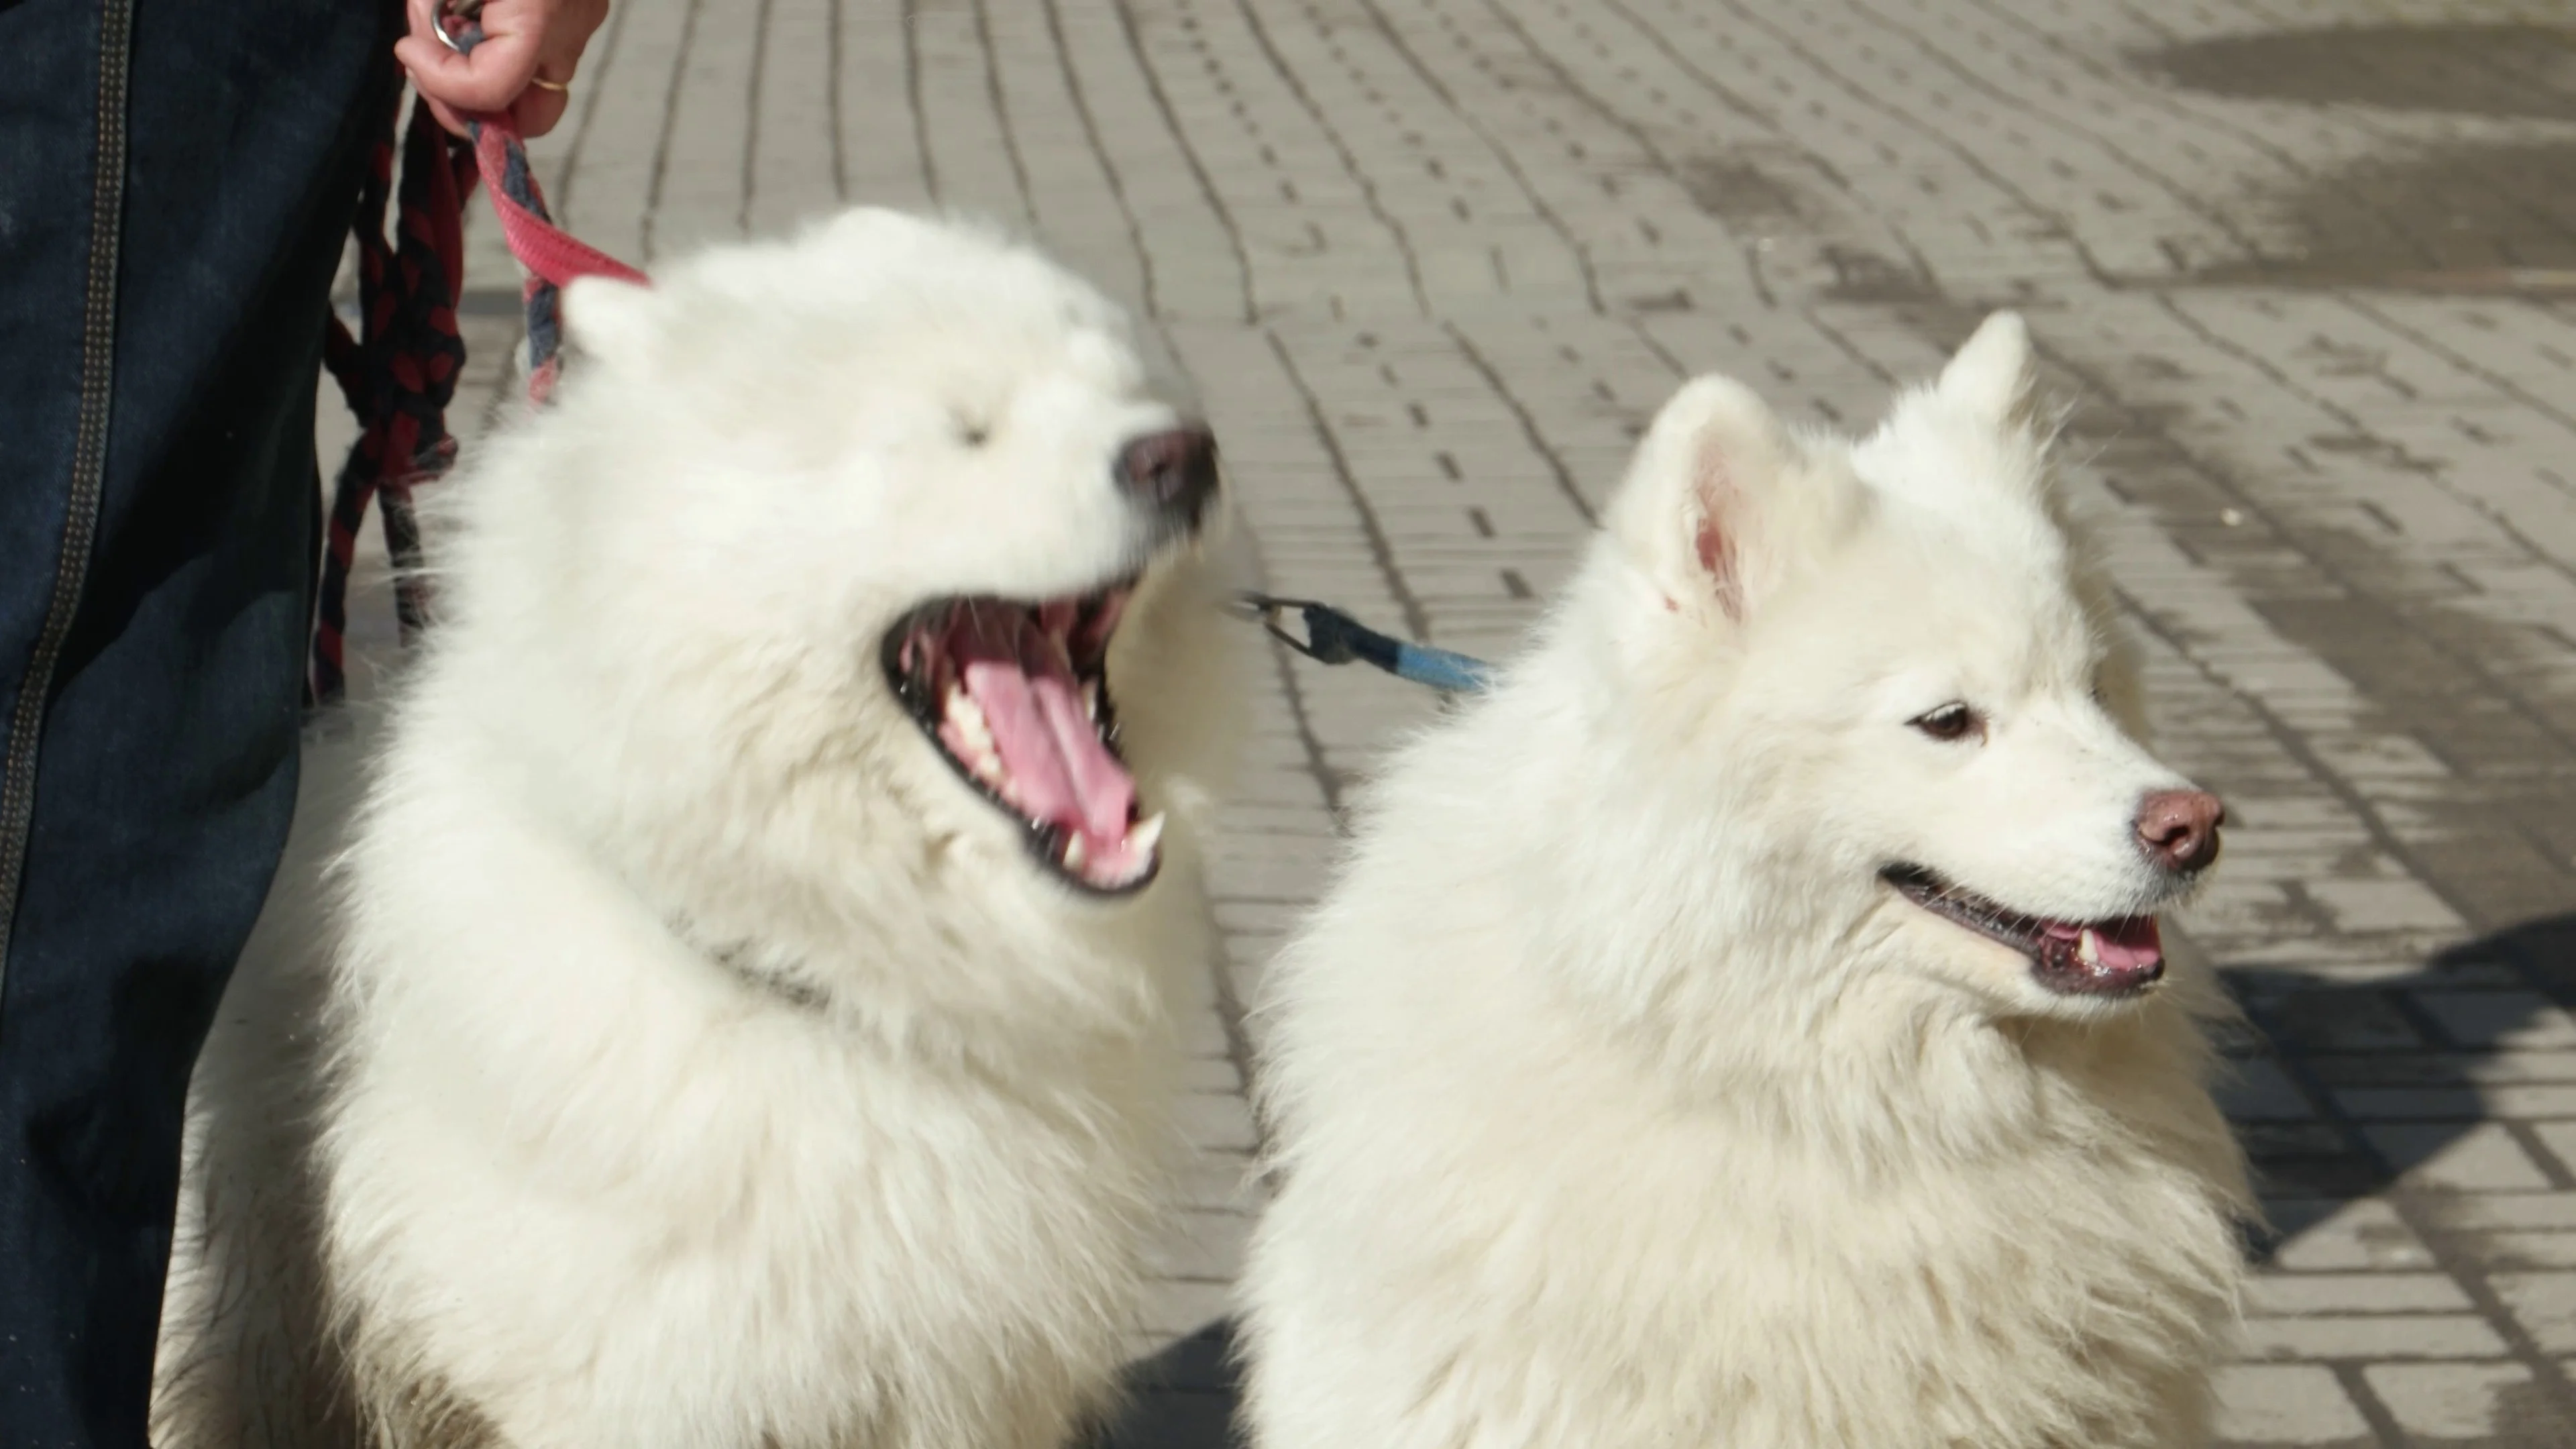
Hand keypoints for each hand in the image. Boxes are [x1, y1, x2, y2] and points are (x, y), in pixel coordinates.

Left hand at [396, 0, 610, 138]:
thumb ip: (431, 13)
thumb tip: (423, 56)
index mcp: (542, 12)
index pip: (494, 89)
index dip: (441, 83)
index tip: (407, 50)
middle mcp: (572, 31)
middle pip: (530, 117)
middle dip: (470, 106)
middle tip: (426, 66)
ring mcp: (582, 27)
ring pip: (535, 95)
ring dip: (482, 85)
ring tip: (447, 38)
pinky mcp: (577, 17)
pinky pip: (536, 63)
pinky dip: (498, 57)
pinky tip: (473, 28)